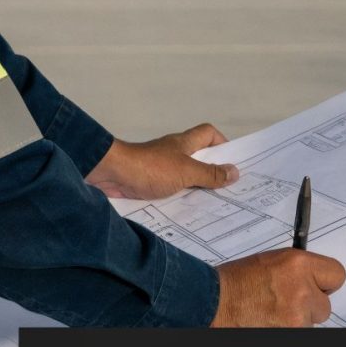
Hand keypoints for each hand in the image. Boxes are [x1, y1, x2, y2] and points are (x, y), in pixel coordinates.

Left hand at [86, 125, 238, 201]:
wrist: (111, 175)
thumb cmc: (149, 168)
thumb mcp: (186, 172)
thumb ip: (209, 174)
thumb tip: (234, 172)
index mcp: (184, 144)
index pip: (208, 134)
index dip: (222, 144)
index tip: (231, 161)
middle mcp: (173, 153)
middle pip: (198, 157)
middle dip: (211, 172)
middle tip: (226, 189)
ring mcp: (160, 167)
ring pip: (184, 175)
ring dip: (195, 188)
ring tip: (209, 205)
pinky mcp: (148, 181)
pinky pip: (169, 189)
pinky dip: (178, 198)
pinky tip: (184, 212)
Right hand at [211, 249, 345, 326]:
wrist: (213, 303)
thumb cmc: (236, 283)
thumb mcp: (272, 262)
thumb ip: (298, 270)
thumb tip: (315, 279)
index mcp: (298, 264)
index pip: (337, 275)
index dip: (325, 283)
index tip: (317, 287)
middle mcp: (302, 290)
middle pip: (325, 305)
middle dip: (309, 306)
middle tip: (286, 303)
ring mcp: (297, 316)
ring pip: (311, 323)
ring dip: (296, 320)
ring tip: (270, 312)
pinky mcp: (291, 333)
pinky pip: (300, 331)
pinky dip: (287, 329)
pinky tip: (268, 321)